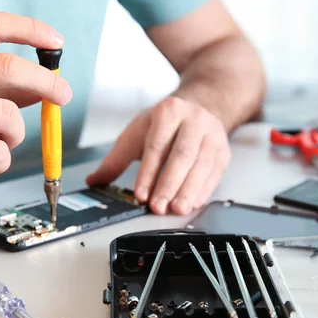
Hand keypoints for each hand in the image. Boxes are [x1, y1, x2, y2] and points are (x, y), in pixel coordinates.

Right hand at [0, 12, 71, 205]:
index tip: (56, 43)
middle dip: (47, 82)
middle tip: (63, 96)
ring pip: (7, 115)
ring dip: (16, 134)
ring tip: (1, 143)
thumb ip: (0, 86)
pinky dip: (1, 162)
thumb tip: (47, 84)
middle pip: (7, 67)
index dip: (30, 30)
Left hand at [86, 96, 230, 214]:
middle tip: (158, 207)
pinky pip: (215, 173)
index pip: (156, 146)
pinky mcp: (223, 150)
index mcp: (168, 112)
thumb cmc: (165, 125)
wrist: (201, 108)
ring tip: (177, 209)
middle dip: (169, 185)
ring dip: (188, 191)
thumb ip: (116, 160)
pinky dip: (203, 190)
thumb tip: (93, 181)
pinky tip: (193, 203)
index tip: (140, 195)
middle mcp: (194, 120)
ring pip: (201, 165)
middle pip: (181, 156)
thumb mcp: (137, 134)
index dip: (148, 173)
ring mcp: (212, 135)